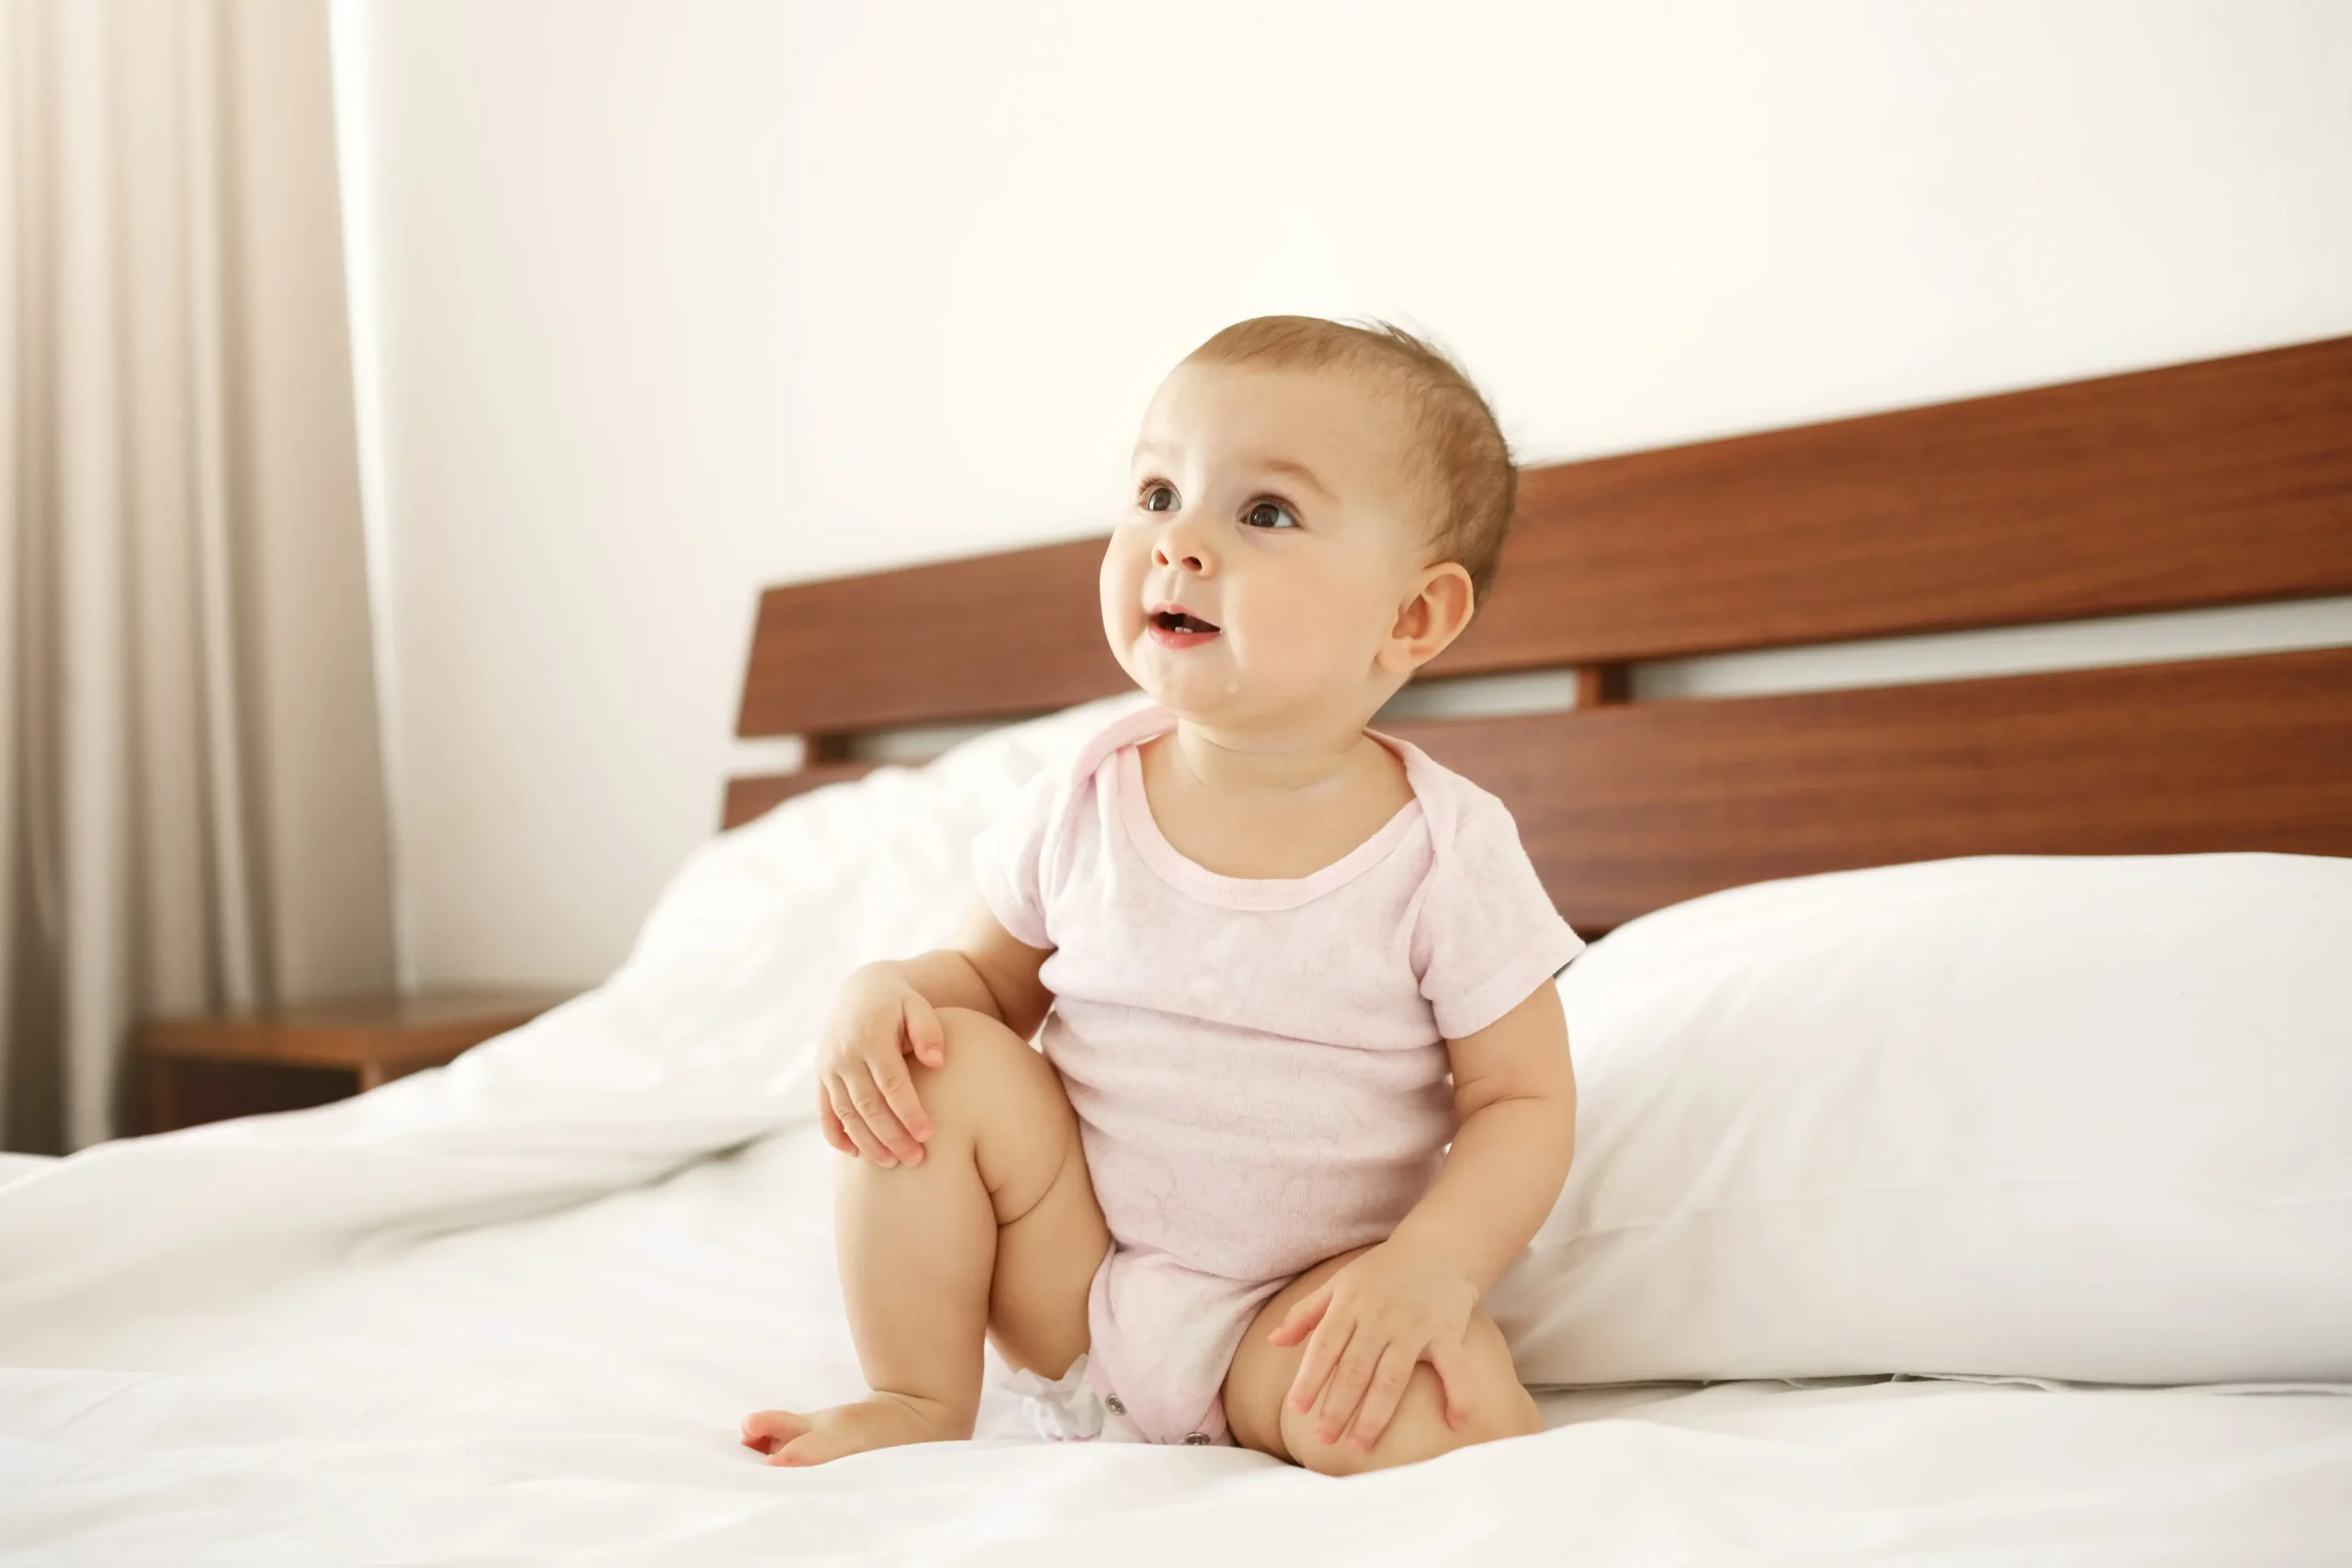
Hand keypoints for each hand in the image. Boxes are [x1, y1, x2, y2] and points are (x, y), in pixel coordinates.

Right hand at [814, 964, 943, 1166]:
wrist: (861, 990)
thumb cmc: (900, 1004)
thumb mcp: (918, 1006)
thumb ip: (928, 1031)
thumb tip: (936, 1062)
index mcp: (870, 1037)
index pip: (891, 1082)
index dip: (908, 1111)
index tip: (928, 1134)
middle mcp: (844, 1054)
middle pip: (868, 1104)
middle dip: (891, 1135)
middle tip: (915, 1159)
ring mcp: (828, 1067)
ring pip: (845, 1113)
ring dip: (867, 1142)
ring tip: (892, 1164)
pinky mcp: (821, 1076)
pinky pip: (824, 1111)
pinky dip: (835, 1134)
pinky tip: (854, 1154)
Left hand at [1271, 1239, 1478, 1452]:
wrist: (1437, 1248)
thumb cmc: (1381, 1272)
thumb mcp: (1339, 1283)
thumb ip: (1306, 1313)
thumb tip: (1273, 1341)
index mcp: (1350, 1305)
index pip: (1325, 1347)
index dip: (1309, 1378)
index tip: (1296, 1410)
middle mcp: (1380, 1317)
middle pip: (1355, 1369)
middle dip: (1338, 1407)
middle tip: (1325, 1440)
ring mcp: (1415, 1326)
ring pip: (1392, 1377)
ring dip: (1376, 1414)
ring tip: (1360, 1445)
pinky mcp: (1448, 1331)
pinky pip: (1454, 1366)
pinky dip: (1458, 1393)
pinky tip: (1454, 1421)